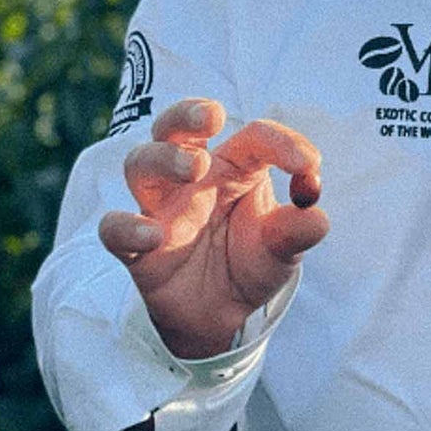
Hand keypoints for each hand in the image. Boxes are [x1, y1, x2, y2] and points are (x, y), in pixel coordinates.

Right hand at [98, 98, 329, 357]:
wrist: (224, 316)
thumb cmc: (253, 262)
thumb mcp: (283, 249)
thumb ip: (297, 231)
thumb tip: (316, 217)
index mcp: (236, 167)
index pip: (254, 137)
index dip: (283, 144)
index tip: (309, 166)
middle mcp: (193, 179)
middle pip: (175, 127)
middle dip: (188, 113)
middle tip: (212, 117)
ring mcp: (161, 209)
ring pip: (140, 165)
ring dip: (163, 158)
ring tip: (193, 167)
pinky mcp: (137, 247)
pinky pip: (114, 229)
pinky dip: (126, 227)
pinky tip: (153, 235)